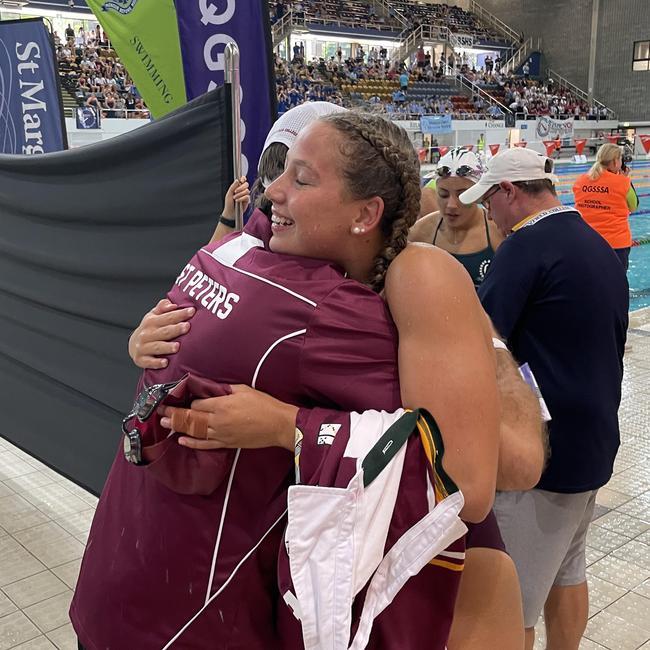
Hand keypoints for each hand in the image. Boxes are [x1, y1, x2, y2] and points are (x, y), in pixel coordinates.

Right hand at [128, 299, 194, 368]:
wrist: (133, 345)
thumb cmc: (149, 329)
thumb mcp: (153, 315)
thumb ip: (162, 308)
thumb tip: (172, 304)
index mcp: (151, 321)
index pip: (168, 317)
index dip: (180, 314)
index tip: (192, 311)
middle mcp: (147, 334)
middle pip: (164, 331)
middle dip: (176, 329)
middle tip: (187, 327)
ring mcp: (143, 347)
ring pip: (157, 347)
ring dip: (167, 347)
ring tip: (177, 346)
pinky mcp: (141, 359)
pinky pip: (149, 362)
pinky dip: (156, 363)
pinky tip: (165, 363)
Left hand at [159, 385, 297, 450]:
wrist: (277, 425)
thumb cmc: (264, 405)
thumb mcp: (244, 389)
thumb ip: (225, 389)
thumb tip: (212, 388)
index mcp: (222, 405)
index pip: (197, 403)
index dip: (187, 400)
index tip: (177, 397)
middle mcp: (218, 420)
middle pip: (191, 418)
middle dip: (175, 414)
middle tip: (161, 411)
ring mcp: (221, 434)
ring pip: (195, 431)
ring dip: (179, 427)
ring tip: (166, 423)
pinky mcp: (227, 443)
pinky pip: (205, 444)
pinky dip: (192, 443)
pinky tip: (182, 440)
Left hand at [222, 177, 250, 218]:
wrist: (230, 212)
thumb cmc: (229, 204)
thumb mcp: (229, 194)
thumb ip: (233, 187)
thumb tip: (237, 180)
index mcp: (237, 187)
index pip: (242, 180)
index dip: (243, 179)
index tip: (242, 180)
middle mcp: (242, 190)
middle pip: (246, 184)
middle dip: (241, 187)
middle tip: (235, 192)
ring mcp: (245, 195)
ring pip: (247, 191)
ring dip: (240, 194)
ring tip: (235, 198)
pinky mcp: (247, 200)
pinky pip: (247, 197)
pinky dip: (242, 198)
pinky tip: (238, 201)